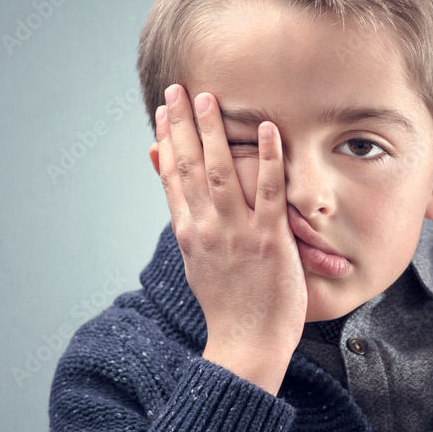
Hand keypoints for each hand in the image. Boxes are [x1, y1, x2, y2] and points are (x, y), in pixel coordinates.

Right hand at [154, 84, 307, 393]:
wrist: (246, 342)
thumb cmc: (228, 303)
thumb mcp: (196, 262)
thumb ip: (188, 224)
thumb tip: (178, 196)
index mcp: (189, 233)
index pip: (172, 176)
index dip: (167, 139)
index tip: (162, 109)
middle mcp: (206, 229)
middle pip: (189, 167)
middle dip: (183, 125)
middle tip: (178, 89)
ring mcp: (237, 233)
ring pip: (221, 172)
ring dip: (214, 133)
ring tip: (209, 99)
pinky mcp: (269, 241)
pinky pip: (270, 193)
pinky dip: (268, 159)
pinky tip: (268, 129)